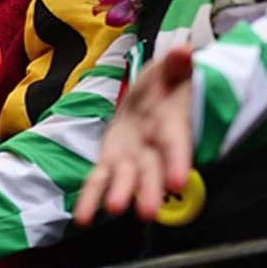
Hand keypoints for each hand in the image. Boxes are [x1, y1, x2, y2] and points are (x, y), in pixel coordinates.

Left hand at [73, 45, 193, 225]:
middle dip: (149, 190)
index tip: (178, 181)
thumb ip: (177, 64)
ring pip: (127, 180)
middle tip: (145, 212)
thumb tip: (184, 50)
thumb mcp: (172, 69)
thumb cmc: (167, 83)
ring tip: (112, 211)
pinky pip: (101, 180)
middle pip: (153, 171)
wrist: (153, 97)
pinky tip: (81, 217)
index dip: (177, 162)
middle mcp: (154, 148)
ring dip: (120, 195)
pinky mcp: (113, 162)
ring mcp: (133, 158)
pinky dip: (91, 198)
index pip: (176, 145)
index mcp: (171, 125)